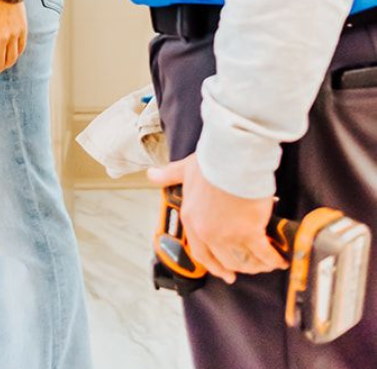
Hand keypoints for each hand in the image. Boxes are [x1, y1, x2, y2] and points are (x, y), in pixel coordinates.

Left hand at [148, 154, 287, 282]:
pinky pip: (264, 254)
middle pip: (223, 259)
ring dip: (257, 264)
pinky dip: (274, 259)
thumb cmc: (209, 162)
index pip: (200, 252)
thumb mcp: (183, 169)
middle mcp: (206, 231)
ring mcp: (228, 235)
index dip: (213, 265)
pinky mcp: (250, 233)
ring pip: (243, 260)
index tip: (224, 273)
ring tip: (267, 263)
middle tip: (249, 269)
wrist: (230, 159)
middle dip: (238, 267)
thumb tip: (152, 175)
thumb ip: (170, 174)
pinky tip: (281, 259)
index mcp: (190, 218)